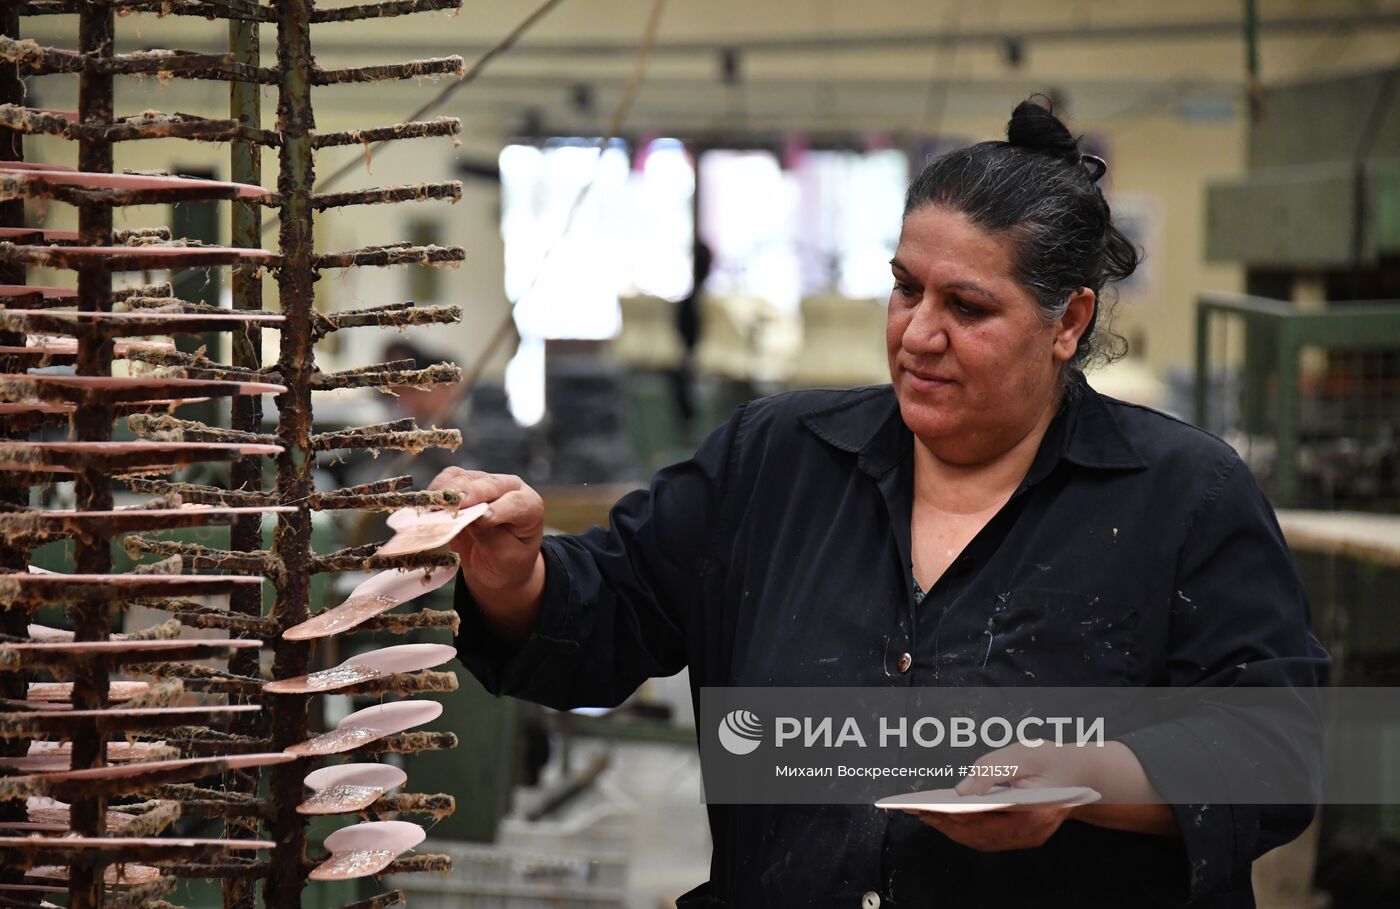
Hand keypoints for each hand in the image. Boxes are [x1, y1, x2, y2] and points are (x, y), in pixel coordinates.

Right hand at [429, 467, 544, 590]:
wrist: (495, 563)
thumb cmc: (507, 561)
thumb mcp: (506, 557)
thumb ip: (492, 537)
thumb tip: (472, 517)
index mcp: (529, 506)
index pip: (517, 502)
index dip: (499, 509)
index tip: (484, 518)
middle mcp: (509, 488)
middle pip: (488, 484)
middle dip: (468, 495)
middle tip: (450, 508)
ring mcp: (485, 483)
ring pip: (465, 478)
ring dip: (447, 492)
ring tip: (434, 510)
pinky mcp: (464, 483)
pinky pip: (448, 479)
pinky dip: (437, 491)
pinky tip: (430, 506)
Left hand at [903, 742, 1094, 850]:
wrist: (1081, 772)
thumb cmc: (1052, 759)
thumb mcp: (1022, 754)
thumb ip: (992, 770)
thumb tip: (961, 790)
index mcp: (1034, 814)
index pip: (986, 822)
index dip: (954, 816)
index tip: (928, 808)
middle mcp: (1031, 833)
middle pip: (981, 835)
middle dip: (946, 823)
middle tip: (916, 811)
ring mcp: (1027, 838)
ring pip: (982, 840)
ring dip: (952, 829)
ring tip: (924, 813)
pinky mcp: (1021, 835)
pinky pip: (988, 838)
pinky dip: (965, 829)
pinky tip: (946, 817)